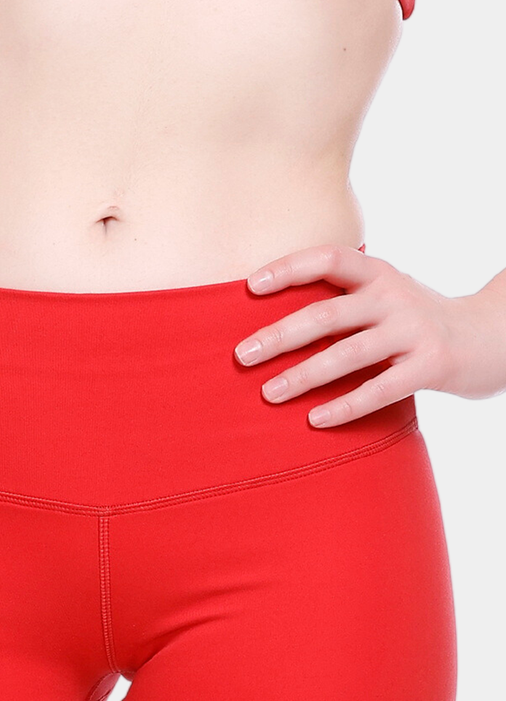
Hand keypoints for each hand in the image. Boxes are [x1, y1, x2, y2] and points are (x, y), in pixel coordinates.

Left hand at [233, 244, 505, 426]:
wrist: (492, 337)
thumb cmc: (417, 322)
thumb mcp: (385, 297)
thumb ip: (343, 301)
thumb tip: (271, 326)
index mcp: (378, 274)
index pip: (328, 258)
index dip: (288, 268)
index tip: (249, 287)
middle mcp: (394, 297)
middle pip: (327, 313)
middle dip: (280, 335)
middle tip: (242, 356)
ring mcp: (414, 331)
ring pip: (348, 354)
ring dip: (303, 376)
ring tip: (269, 394)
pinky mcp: (430, 366)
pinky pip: (379, 389)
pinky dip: (344, 406)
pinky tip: (315, 420)